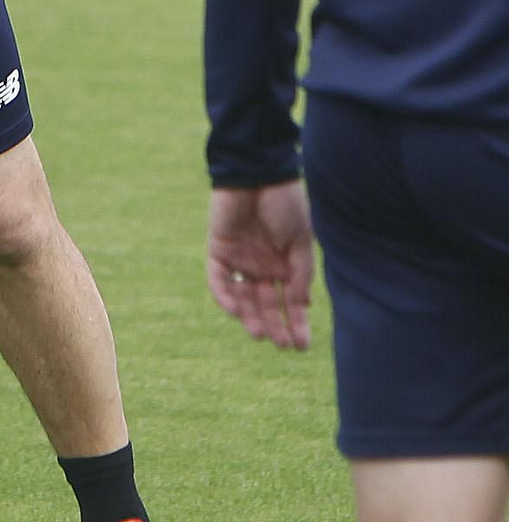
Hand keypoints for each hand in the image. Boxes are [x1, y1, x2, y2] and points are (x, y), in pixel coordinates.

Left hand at [206, 181, 315, 350]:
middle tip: (283, 346)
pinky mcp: (218, 250)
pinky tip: (236, 310)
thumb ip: (300, 273)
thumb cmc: (285, 204)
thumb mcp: (300, 241)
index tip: (302, 346)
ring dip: (250, 317)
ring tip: (260, 334)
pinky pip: (219, 279)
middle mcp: (263, 266)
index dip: (296, 323)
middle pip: (266, 304)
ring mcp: (240, 260)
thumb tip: (303, 306)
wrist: (259, 174)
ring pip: (243, 297)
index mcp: (286, 264)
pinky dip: (225, 295)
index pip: (290, 302)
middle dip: (275, 326)